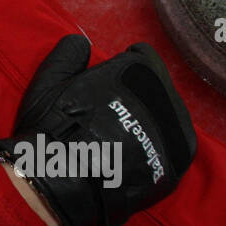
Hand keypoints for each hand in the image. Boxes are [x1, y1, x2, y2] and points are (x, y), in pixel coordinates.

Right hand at [0, 35, 196, 225]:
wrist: (62, 183)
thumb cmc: (53, 126)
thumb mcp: (50, 80)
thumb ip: (69, 53)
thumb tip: (84, 42)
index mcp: (139, 71)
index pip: (142, 57)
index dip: (123, 67)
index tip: (109, 82)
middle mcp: (165, 98)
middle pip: (157, 88)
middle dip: (138, 95)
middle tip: (111, 112)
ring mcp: (173, 134)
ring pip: (167, 118)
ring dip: (149, 121)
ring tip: (121, 137)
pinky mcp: (175, 166)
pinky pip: (170, 149)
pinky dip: (154, 149)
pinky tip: (131, 156)